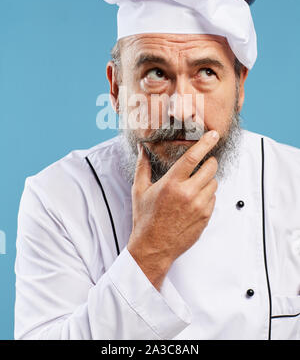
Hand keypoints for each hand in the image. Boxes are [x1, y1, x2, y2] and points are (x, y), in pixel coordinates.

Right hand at [127, 130, 218, 289]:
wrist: (153, 248)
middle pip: (210, 168)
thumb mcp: (139, 190)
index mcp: (171, 184)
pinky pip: (214, 198)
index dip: (206, 143)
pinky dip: (207, 195)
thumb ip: (143, 166)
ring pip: (214, 183)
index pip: (193, 157)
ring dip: (208, 180)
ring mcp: (199, 206)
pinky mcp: (206, 217)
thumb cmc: (145, 219)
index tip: (213, 134)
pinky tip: (194, 200)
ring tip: (194, 185)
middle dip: (209, 161)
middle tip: (203, 162)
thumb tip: (142, 148)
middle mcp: (188, 194)